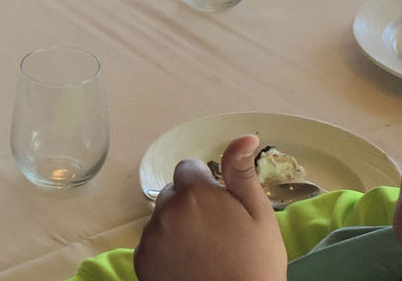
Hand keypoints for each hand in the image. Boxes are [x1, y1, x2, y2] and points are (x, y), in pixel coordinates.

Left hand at [134, 135, 286, 280]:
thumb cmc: (256, 263)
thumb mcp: (259, 214)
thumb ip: (242, 173)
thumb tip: (244, 137)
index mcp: (194, 192)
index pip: (188, 169)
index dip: (206, 185)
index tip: (221, 206)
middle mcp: (165, 209)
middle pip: (173, 194)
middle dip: (190, 205)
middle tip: (216, 232)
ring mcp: (150, 237)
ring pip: (162, 219)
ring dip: (176, 227)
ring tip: (203, 251)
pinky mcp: (142, 261)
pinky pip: (151, 244)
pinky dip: (165, 250)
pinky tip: (187, 264)